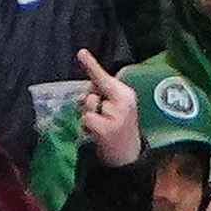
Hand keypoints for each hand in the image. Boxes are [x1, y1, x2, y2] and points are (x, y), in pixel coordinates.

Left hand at [72, 49, 139, 169]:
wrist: (129, 157)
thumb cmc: (119, 129)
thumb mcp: (116, 107)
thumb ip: (101, 95)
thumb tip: (82, 97)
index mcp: (126, 94)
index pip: (103, 78)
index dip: (91, 66)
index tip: (81, 53)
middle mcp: (122, 102)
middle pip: (91, 92)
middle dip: (91, 101)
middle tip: (104, 117)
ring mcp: (115, 116)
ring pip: (88, 104)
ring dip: (88, 114)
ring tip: (101, 127)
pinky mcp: (105, 129)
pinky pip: (85, 118)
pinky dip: (86, 126)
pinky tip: (97, 134)